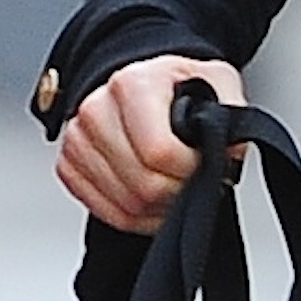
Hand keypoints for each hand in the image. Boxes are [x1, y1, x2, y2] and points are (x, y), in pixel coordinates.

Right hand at [54, 53, 244, 231]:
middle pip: (142, 184)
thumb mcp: (218, 84)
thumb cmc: (180, 86)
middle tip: (194, 183)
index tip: (204, 163)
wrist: (147, 86)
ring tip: (176, 189)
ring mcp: (77, 140)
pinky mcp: (69, 166)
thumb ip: (230, 115)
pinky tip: (154, 200)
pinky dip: (137, 217)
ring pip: (125, 205)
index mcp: (132, 83)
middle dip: (178, 194)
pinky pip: (106, 212)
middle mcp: (95, 108)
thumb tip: (228, 151)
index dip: (191, 169)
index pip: (159, 151)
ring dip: (160, 210)